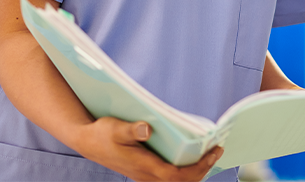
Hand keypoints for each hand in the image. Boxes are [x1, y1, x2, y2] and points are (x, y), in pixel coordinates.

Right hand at [74, 117, 221, 181]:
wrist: (87, 142)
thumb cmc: (102, 133)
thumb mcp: (115, 127)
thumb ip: (132, 129)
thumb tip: (148, 128)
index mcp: (142, 166)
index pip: (176, 176)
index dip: (198, 168)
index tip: (213, 152)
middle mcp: (146, 175)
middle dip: (201, 171)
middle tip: (216, 152)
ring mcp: (145, 176)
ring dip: (194, 172)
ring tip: (209, 155)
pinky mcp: (145, 172)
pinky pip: (170, 178)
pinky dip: (185, 171)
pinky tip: (192, 157)